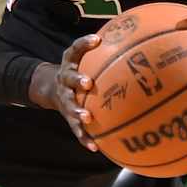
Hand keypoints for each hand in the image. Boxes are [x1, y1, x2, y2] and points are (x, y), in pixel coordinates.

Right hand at [29, 33, 102, 152]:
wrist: (51, 89)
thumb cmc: (77, 71)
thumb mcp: (82, 58)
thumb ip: (101, 50)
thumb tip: (135, 37)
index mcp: (70, 64)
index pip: (75, 50)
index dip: (84, 44)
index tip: (97, 40)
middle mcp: (65, 81)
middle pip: (69, 79)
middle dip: (78, 81)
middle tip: (88, 83)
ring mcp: (65, 100)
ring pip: (70, 107)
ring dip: (78, 112)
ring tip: (87, 118)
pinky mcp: (68, 117)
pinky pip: (76, 130)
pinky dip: (84, 138)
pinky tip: (95, 148)